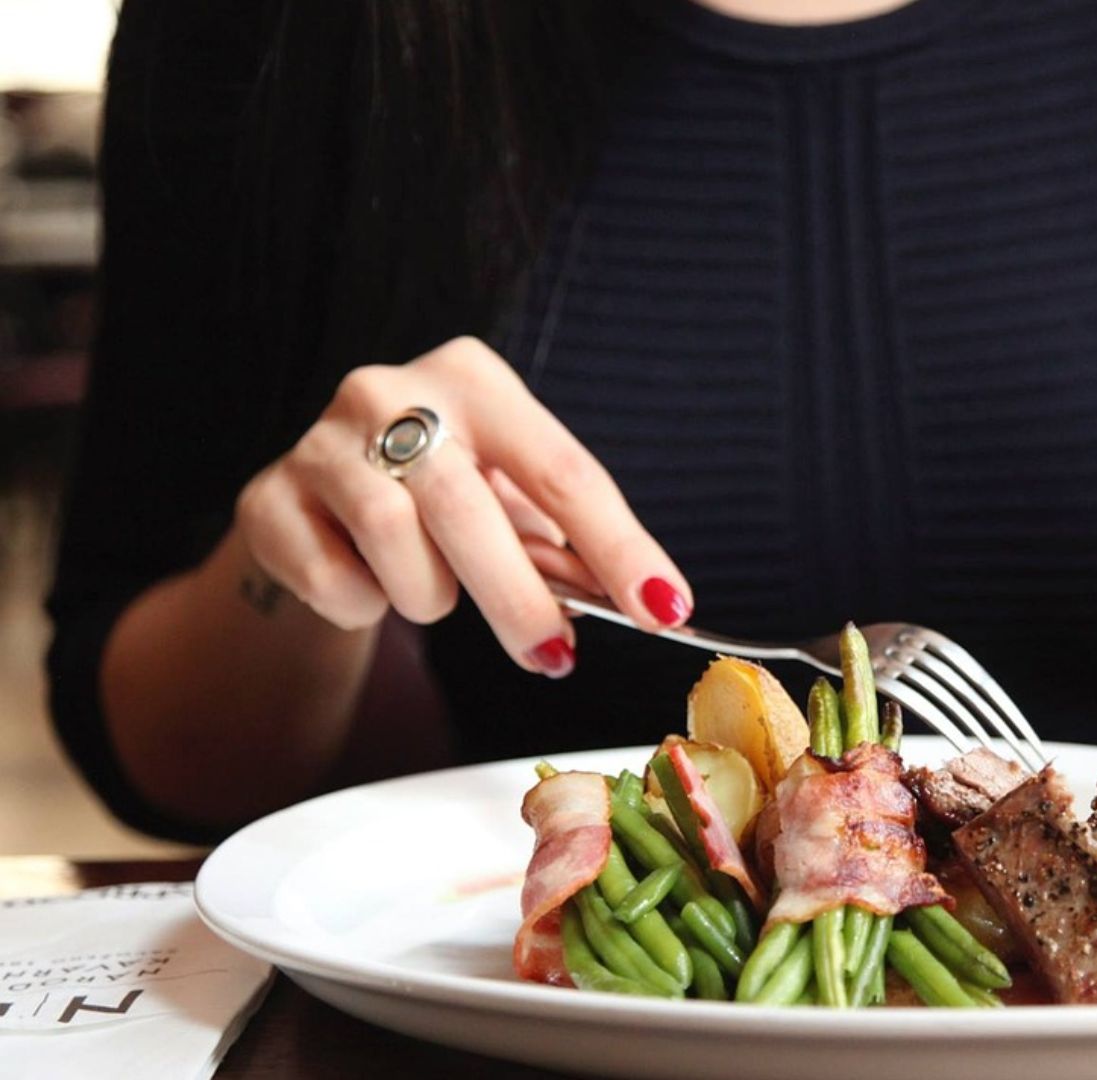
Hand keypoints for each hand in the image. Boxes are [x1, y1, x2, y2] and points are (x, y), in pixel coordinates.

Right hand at [233, 336, 691, 675]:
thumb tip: (649, 603)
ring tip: (436, 593)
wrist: (321, 503)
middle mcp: (390, 390)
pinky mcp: (266, 497)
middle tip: (554, 656)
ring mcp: (320, 441)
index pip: (562, 470)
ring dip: (430, 593)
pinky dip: (363, 604)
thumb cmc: (443, 498)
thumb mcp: (512, 500)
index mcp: (475, 379)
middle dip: (518, 598)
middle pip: (468, 506)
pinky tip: (369, 584)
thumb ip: (569, 544)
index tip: (664, 609)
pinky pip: (331, 577)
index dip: (618, 547)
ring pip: (393, 539)